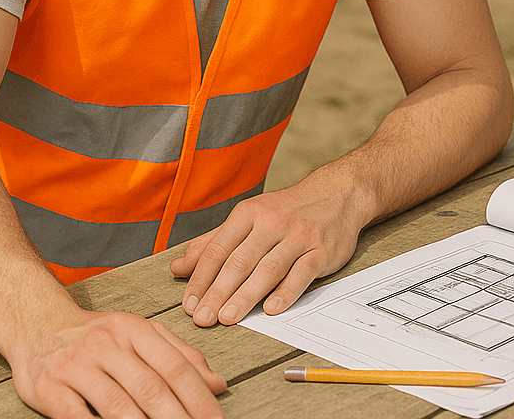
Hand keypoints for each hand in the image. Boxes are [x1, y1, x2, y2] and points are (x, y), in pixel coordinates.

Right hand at [7, 307, 226, 418]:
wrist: (38, 326)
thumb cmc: (98, 336)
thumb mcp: (140, 334)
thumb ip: (179, 356)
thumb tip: (218, 384)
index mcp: (133, 329)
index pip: (174, 365)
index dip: (198, 397)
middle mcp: (107, 343)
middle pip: (150, 388)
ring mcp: (77, 365)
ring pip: (117, 406)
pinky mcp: (51, 388)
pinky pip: (79, 418)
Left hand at [169, 178, 367, 327]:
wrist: (336, 195)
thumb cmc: (285, 212)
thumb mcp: (247, 219)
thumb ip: (213, 244)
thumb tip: (177, 267)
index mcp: (248, 213)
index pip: (218, 248)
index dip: (201, 277)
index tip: (189, 304)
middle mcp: (271, 222)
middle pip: (240, 261)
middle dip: (218, 292)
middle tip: (202, 318)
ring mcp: (298, 236)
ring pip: (268, 268)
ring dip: (246, 295)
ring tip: (228, 318)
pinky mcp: (321, 250)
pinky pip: (302, 272)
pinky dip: (286, 291)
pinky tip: (272, 309)